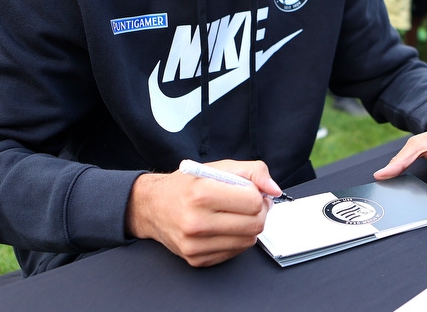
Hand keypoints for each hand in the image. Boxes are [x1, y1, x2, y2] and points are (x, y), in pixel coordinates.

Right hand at [125, 160, 279, 267]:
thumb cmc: (186, 185)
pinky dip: (236, 239)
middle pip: (255, 224)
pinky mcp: (197, 260)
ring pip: (248, 241)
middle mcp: (197, 222)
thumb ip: (253, 172)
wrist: (152, 207)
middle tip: (250, 204)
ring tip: (235, 215)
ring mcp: (195, 245)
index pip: (253, 202)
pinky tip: (224, 227)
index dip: (258, 194)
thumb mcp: (218, 167)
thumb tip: (274, 190)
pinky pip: (235, 252)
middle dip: (259, 212)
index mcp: (202, 194)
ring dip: (249, 227)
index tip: (252, 191)